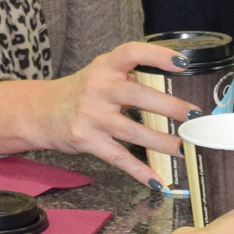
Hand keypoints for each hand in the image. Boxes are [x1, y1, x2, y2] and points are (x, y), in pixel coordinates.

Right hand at [0, 41, 201, 185]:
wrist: (39, 112)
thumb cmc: (79, 92)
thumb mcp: (100, 73)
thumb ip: (129, 74)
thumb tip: (172, 80)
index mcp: (105, 66)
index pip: (132, 53)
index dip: (158, 56)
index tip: (183, 63)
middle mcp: (98, 88)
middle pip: (138, 95)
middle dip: (170, 107)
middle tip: (194, 117)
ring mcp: (91, 116)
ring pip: (133, 132)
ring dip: (163, 143)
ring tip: (185, 149)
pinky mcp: (87, 140)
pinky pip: (119, 158)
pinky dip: (140, 171)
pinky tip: (158, 180)